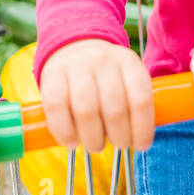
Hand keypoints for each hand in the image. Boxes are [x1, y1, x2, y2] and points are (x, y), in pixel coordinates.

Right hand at [39, 39, 153, 152]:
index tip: (141, 146)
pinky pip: (56, 108)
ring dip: (93, 138)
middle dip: (119, 137)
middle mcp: (103, 60)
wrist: (75, 48)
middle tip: (118, 144)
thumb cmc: (106, 78)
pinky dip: (64, 132)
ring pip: (86, 111)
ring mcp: (76, 65)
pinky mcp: (51, 74)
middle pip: (114, 109)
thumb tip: (141, 142)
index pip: (141, 99)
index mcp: (128, 62)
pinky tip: (71, 141)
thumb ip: (134, 105)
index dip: (142, 129)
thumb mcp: (127, 80)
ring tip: (96, 145)